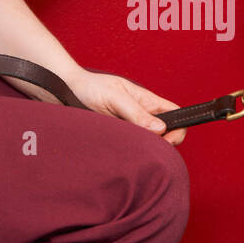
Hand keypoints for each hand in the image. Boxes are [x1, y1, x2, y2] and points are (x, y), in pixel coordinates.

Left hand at [67, 68, 186, 144]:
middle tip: (146, 150)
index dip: (178, 128)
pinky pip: (131, 149)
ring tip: (130, 150)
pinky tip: (122, 154)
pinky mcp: (118, 138)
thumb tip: (160, 129)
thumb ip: (136, 112)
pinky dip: (130, 154)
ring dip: (144, 150)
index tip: (167, 140)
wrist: (65, 91)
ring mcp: (130, 127)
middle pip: (166, 133)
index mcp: (147, 101)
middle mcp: (142, 115)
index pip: (175, 114)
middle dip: (163, 145)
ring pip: (148, 144)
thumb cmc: (91, 88)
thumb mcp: (114, 97)